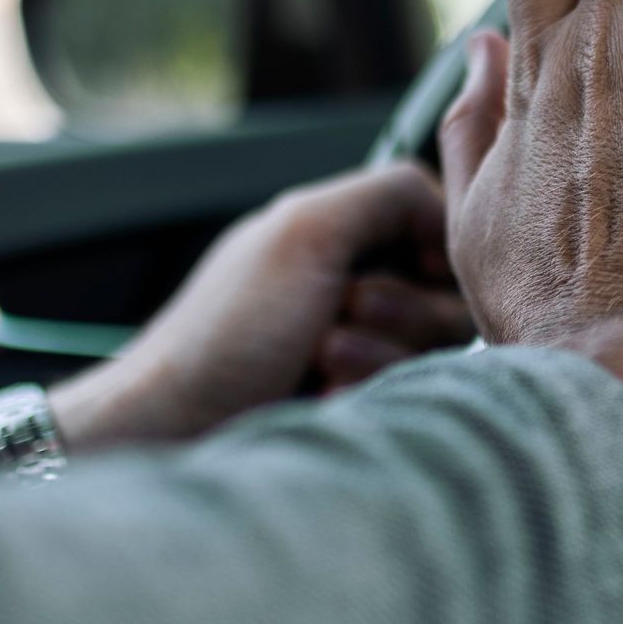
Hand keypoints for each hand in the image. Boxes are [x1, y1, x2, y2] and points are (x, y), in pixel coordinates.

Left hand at [50, 163, 473, 450]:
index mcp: (339, 236)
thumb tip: (447, 205)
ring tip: (320, 363)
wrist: (175, 427)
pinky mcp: (357, 399)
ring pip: (429, 349)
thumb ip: (386, 196)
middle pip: (445, 295)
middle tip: (336, 319)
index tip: (408, 269)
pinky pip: (404, 394)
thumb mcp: (304, 233)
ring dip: (378, 355)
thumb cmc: (224, 333)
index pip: (438, 228)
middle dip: (399, 311)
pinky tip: (322, 397)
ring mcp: (357, 348)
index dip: (433, 254)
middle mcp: (353, 287)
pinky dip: (366, 392)